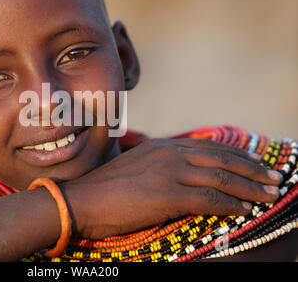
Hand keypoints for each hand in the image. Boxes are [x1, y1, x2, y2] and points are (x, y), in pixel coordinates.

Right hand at [64, 138, 281, 238]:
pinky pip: (209, 199)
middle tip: (274, 179)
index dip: (237, 155)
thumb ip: (160, 166)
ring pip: (221, 178)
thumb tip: (181, 176)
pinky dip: (230, 205)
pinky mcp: (168, 195)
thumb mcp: (136, 168)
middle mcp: (169, 154)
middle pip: (221, 159)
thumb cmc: (106, 188)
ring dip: (249, 188)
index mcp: (162, 146)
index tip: (256, 163)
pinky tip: (243, 210)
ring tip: (268, 195)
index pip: (209, 146)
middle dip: (252, 170)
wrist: (82, 200)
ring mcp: (169, 173)